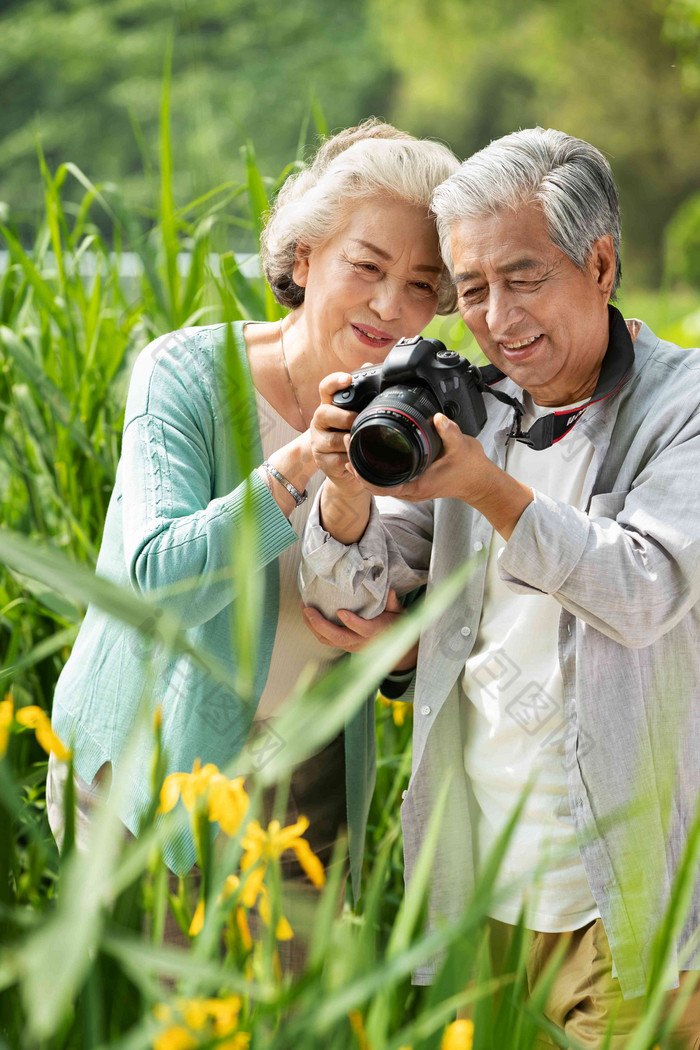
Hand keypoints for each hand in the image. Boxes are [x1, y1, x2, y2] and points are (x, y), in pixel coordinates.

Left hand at [302, 588, 417, 670]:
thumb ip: (392, 603)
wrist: (395, 649)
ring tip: (304, 609)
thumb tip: (388, 590)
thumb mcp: (399, 613)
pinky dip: (314, 628)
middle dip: (320, 624)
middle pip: (338, 637)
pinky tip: (308, 615)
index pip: (364, 630)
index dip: (352, 622)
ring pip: (328, 640)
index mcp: (376, 633)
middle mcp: (360, 642)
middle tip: (308, 610)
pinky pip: (326, 640)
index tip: (341, 612)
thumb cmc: (396, 625)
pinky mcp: (343, 646)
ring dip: (312, 626)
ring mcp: (350, 646)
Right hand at [309, 371, 365, 496]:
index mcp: (330, 406)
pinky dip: (348, 460)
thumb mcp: (358, 415)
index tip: (347, 379)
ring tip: (360, 442)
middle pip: (323, 413)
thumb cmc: (353, 436)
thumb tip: (369, 365)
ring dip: (348, 441)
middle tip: (356, 421)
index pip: (326, 389)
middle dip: (342, 417)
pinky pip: (335, 460)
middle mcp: (320, 422)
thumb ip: (363, 393)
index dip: (334, 382)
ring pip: (331, 440)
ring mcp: (318, 442)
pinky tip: (356, 460)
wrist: (346, 468)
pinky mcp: (321, 462)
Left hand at [355, 413, 533, 540]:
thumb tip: (438, 418)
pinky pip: (388, 476)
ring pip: (378, 480)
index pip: (379, 486)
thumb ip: (449, 432)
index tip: (351, 453)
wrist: (480, 481)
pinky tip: (370, 450)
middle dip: (357, 464)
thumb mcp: (461, 447)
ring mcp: (410, 486)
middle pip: (373, 483)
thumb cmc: (470, 469)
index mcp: (416, 486)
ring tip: (353, 442)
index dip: (361, 473)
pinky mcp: (413, 480)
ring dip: (364, 464)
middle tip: (347, 440)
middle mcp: (410, 489)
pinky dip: (375, 466)